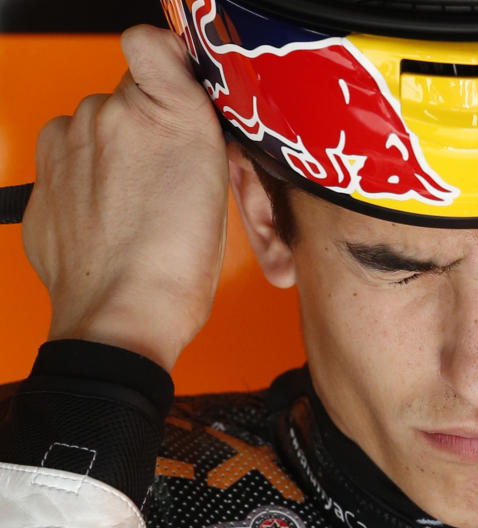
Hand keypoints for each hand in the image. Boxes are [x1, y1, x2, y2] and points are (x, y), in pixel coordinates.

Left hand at [22, 25, 227, 370]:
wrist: (123, 314)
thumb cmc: (177, 263)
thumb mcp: (216, 181)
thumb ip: (189, 122)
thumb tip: (172, 98)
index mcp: (168, 112)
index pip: (149, 43)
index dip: (162, 63)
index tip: (172, 84)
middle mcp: (110, 115)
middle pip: (123, 97)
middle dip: (143, 126)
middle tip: (166, 174)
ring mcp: (68, 146)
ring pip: (92, 128)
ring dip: (110, 153)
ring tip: (136, 202)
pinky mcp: (41, 178)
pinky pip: (67, 163)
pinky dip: (84, 182)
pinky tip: (109, 217)